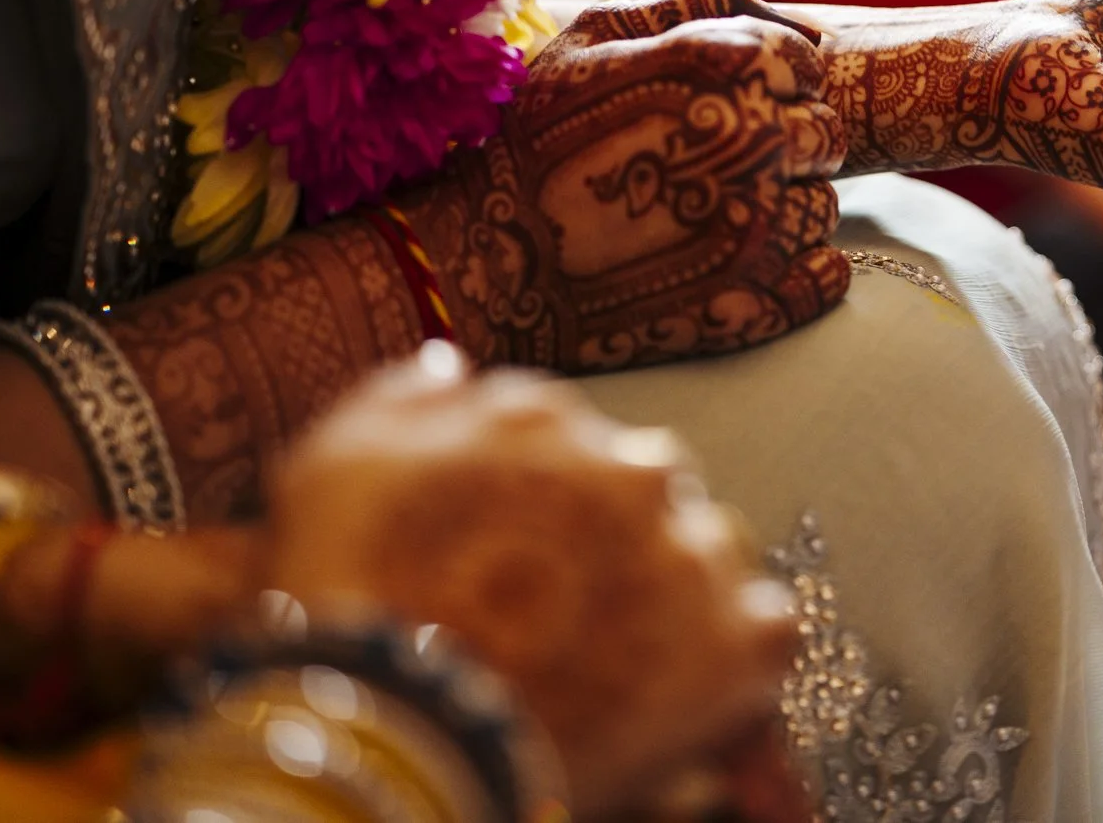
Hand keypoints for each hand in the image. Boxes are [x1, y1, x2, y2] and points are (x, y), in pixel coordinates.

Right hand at [266, 348, 797, 820]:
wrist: (398, 734)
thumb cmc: (353, 604)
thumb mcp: (338, 468)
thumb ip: (403, 401)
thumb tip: (449, 369)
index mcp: (549, 419)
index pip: (565, 439)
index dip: (539, 501)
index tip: (513, 549)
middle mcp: (636, 468)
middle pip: (643, 491)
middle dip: (612, 540)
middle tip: (558, 614)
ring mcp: (695, 553)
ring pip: (709, 553)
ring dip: (675, 592)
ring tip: (615, 662)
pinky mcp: (742, 641)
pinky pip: (764, 629)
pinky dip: (732, 656)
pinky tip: (680, 689)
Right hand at [406, 0, 850, 371]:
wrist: (474, 262)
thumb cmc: (525, 137)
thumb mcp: (590, 39)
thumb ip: (691, 6)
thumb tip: (786, 23)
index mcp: (723, 71)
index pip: (805, 65)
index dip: (773, 83)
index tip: (729, 104)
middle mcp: (754, 144)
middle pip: (825, 136)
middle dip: (784, 146)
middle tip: (714, 167)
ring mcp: (760, 230)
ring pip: (822, 209)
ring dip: (782, 212)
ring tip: (704, 221)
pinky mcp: (754, 307)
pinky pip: (825, 281)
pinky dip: (797, 275)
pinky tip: (735, 269)